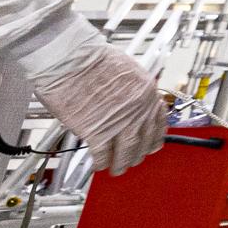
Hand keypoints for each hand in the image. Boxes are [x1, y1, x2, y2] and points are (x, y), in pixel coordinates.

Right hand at [37, 46, 164, 174]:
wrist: (69, 58)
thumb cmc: (90, 58)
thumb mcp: (125, 71)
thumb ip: (132, 92)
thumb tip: (128, 108)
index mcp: (146, 91)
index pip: (158, 121)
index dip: (153, 137)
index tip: (151, 145)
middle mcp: (138, 108)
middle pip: (143, 140)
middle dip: (137, 154)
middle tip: (132, 160)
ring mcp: (119, 121)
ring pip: (126, 152)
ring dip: (121, 163)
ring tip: (116, 169)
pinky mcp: (97, 131)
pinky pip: (103, 154)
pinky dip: (102, 162)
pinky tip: (99, 165)